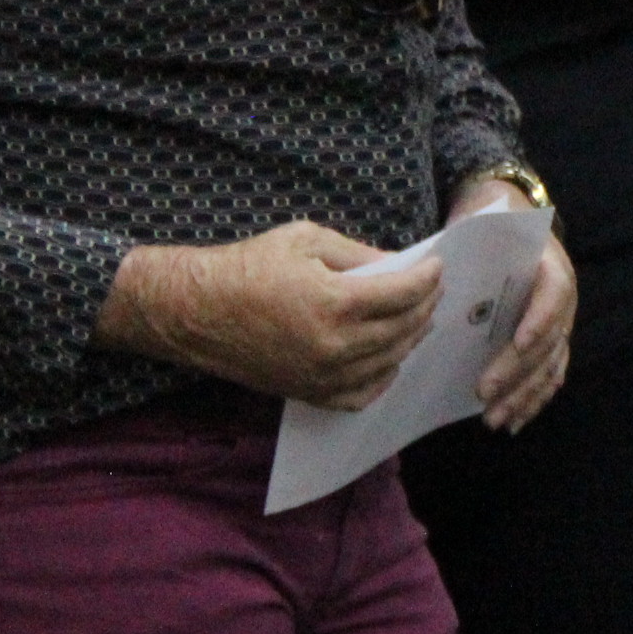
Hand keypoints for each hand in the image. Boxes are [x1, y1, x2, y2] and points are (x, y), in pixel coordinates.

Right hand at [100, 220, 436, 409]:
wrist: (195, 312)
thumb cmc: (248, 267)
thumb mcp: (306, 240)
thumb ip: (359, 254)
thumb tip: (399, 264)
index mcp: (336, 303)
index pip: (405, 293)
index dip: (428, 277)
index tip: (437, 266)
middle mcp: (335, 346)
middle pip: (405, 327)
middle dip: (425, 304)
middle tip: (432, 288)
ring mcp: (324, 375)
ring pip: (391, 359)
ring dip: (411, 336)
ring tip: (417, 316)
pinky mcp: (310, 393)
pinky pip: (364, 393)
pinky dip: (384, 375)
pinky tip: (388, 355)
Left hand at [451, 178, 575, 431]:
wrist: (512, 225)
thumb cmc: (489, 228)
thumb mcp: (480, 224)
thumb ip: (466, 246)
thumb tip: (426, 276)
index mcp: (549, 266)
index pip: (553, 294)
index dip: (539, 320)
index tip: (519, 343)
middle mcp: (563, 298)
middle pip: (548, 341)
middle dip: (517, 371)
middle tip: (484, 393)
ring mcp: (561, 324)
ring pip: (550, 366)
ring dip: (523, 396)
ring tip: (494, 420)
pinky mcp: (552, 344)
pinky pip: (549, 377)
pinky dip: (533, 401)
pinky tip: (513, 422)